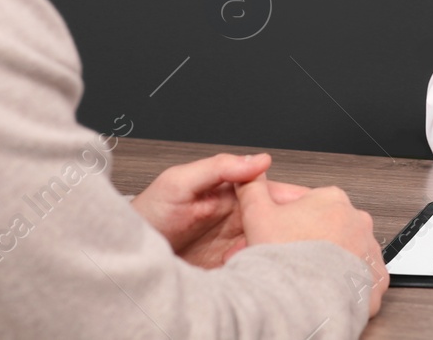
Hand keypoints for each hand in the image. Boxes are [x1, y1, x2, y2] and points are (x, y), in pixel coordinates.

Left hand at [130, 152, 304, 267]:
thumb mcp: (180, 182)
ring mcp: (232, 244)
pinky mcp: (227, 268)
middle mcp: (236, 217)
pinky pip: (253, 269)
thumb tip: (259, 160)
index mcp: (231, 193)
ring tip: (267, 256)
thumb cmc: (149, 213)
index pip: (272, 192)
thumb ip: (219, 167)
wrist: (128, 251)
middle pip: (276, 222)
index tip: (304, 207)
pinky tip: (251, 271)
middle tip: (293, 239)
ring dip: (273, 252)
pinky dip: (258, 271)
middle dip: (289, 230)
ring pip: (268, 245)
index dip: (292, 198)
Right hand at [236, 174, 387, 317]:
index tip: (276, 237)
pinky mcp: (376, 280)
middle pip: (327, 230)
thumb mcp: (257, 215)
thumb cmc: (286, 259)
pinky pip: (360, 280)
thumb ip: (253, 190)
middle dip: (307, 243)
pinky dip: (345, 286)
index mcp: (332, 200)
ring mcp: (369, 251)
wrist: (304, 301)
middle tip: (287, 260)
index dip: (286, 223)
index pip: (308, 206)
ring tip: (304, 279)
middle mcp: (357, 222)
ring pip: (345, 254)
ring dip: (328, 264)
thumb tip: (248, 177)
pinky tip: (326, 291)